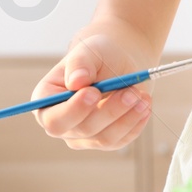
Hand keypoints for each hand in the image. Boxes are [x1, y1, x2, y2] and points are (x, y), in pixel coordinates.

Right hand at [32, 29, 152, 149]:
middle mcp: (62, 122)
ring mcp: (83, 135)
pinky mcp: (105, 140)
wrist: (118, 62)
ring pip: (104, 137)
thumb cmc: (98, 54)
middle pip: (82, 129)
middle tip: (130, 92)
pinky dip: (135, 123)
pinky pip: (120, 140)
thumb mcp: (88, 50)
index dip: (73, 110)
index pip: (53, 118)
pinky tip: (144, 106)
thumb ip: (80, 63)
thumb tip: (76, 82)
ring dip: (127, 118)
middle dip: (109, 111)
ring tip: (141, 96)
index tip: (94, 92)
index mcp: (47, 100)